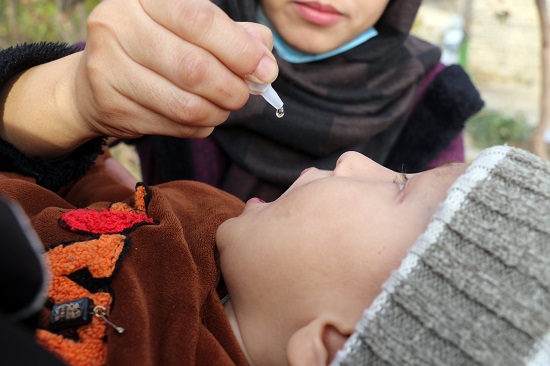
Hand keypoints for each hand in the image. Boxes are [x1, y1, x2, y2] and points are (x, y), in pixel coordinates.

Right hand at [74, 0, 276, 139]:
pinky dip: (198, 127)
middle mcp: (118, 24)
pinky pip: (172, 125)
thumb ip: (232, 36)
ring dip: (217, 112)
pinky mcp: (110, 105)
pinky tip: (201, 118)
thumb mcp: (190, 30)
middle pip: (194, 67)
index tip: (265, 71)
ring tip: (224, 108)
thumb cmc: (156, 48)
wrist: (95, 80)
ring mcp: (107, 66)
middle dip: (232, 88)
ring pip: (184, 104)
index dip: (240, 50)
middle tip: (244, 95)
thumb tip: (265, 59)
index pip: (200, 20)